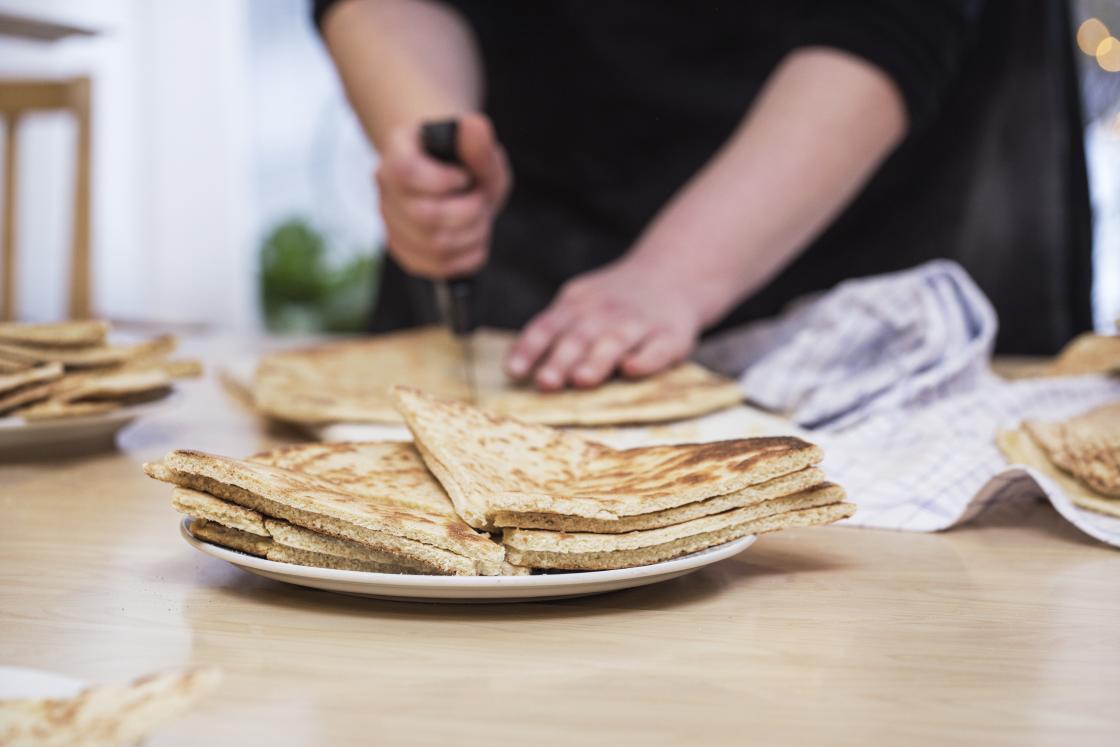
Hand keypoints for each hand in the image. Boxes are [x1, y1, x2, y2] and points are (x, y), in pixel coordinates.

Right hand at [375, 113, 510, 277]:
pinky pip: (439, 267)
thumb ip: (479, 144)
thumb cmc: (467, 165)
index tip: (465, 177)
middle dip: (468, 212)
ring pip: (434, 245)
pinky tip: (474, 237)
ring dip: (473, 234)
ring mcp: (392, 223)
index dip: (443, 181)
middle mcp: (386, 188)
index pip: (406, 173)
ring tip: (480, 218)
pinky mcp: (406, 253)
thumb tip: (473, 126)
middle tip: (481, 200)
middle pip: (424, 216)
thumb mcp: (480, 151)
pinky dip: (469, 255)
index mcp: (397, 152)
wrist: (459, 184)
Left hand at [505, 262, 703, 389]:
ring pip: (615, 342)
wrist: (673, 275)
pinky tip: (632, 369)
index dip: (529, 349)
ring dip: (597, 361)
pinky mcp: (671, 337)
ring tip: (581, 380)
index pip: (547, 326)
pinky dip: (646, 359)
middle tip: (546, 383)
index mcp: (578, 305)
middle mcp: (606, 312)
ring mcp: (639, 323)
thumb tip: (515, 366)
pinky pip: (658, 349)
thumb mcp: (579, 303)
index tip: (514, 373)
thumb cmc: (613, 303)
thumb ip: (552, 330)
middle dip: (561, 360)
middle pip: (579, 336)